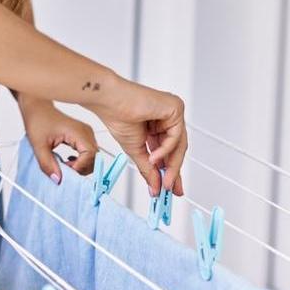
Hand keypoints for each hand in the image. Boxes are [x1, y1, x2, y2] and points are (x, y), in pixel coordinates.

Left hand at [18, 96, 98, 184]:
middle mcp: (86, 132)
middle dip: (81, 169)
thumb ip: (47, 163)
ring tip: (64, 166)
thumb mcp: (38, 144)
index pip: (90, 155)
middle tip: (64, 170)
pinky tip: (68, 161)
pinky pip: (88, 154)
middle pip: (94, 159)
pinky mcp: (83, 137)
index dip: (80, 167)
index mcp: (78, 132)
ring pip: (92, 158)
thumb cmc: (38, 119)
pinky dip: (80, 162)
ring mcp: (86, 134)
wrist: (37, 107)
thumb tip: (57, 179)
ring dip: (80, 166)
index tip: (65, 171)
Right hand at [83, 76, 186, 196]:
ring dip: (171, 165)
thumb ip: (148, 169)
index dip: (170, 170)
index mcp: (158, 125)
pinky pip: (176, 135)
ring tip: (164, 180)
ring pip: (179, 144)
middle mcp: (167, 117)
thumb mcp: (136, 150)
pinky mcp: (175, 107)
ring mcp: (172, 111)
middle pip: (177, 148)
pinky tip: (153, 157)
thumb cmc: (117, 118)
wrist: (110, 101)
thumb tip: (156, 188)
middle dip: (174, 171)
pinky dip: (166, 149)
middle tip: (171, 189)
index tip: (169, 188)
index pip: (169, 150)